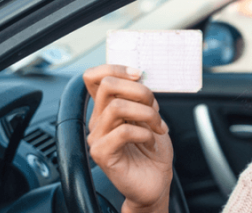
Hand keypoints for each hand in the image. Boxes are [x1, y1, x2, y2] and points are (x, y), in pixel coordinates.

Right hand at [83, 65, 172, 212]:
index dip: (116, 68)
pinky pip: (124, 131)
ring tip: (157, 128)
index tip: (139, 75)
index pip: (94, 77)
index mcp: (106, 108)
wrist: (156, 180)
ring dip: (147, 114)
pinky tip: (150, 142)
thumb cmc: (153, 150)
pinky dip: (145, 133)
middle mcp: (98, 120)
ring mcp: (97, 137)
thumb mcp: (151, 116)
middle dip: (141, 91)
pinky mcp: (102, 153)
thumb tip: (140, 78)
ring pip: (118, 106)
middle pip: (108, 85)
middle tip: (155, 109)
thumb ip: (141, 98)